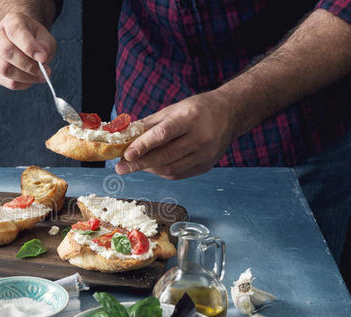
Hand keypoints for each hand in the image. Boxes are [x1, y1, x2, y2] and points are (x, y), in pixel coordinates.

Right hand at [0, 12, 56, 89]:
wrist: (24, 42)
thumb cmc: (35, 39)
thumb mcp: (45, 37)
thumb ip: (45, 46)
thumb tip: (42, 59)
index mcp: (10, 20)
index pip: (15, 31)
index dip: (29, 46)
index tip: (43, 58)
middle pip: (7, 51)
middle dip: (28, 65)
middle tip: (44, 72)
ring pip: (4, 69)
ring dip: (25, 77)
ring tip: (39, 77)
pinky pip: (6, 81)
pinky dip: (22, 84)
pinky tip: (31, 80)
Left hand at [115, 91, 235, 179]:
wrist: (231, 114)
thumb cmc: (197, 109)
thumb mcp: (173, 109)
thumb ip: (149, 124)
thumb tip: (125, 136)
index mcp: (190, 118)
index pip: (163, 134)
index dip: (143, 145)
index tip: (126, 154)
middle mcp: (200, 137)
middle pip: (165, 156)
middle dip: (139, 164)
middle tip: (120, 168)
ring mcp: (205, 154)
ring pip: (170, 168)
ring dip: (148, 168)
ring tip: (135, 165)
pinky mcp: (206, 166)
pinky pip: (178, 174)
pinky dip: (161, 171)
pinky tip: (152, 166)